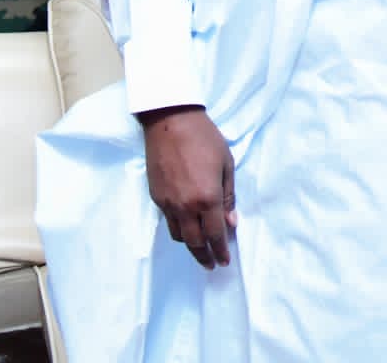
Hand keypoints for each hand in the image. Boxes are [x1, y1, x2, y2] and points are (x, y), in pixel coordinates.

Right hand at [142, 106, 237, 267]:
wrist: (170, 122)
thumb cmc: (204, 139)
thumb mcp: (226, 164)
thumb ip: (228, 196)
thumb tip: (231, 222)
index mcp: (207, 198)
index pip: (215, 234)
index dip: (220, 250)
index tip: (224, 261)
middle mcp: (186, 206)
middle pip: (194, 242)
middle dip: (204, 256)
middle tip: (212, 264)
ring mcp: (168, 203)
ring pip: (178, 235)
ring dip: (190, 245)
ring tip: (200, 248)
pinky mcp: (155, 197)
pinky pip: (168, 221)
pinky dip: (179, 228)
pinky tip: (186, 226)